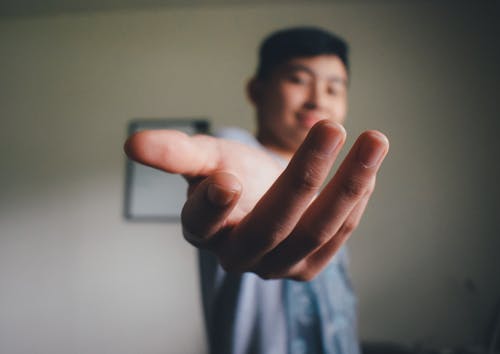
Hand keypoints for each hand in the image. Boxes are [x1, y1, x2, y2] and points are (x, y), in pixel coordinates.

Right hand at [124, 120, 388, 280]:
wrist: (263, 196)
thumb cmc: (232, 173)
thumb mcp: (206, 157)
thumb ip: (175, 153)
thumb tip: (132, 144)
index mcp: (204, 230)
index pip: (201, 225)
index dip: (212, 205)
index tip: (226, 177)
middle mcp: (239, 256)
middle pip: (271, 224)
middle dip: (304, 175)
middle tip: (330, 128)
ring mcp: (276, 266)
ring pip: (315, 230)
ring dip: (348, 184)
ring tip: (374, 141)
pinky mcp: (308, 267)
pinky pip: (337, 236)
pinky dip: (355, 200)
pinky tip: (369, 169)